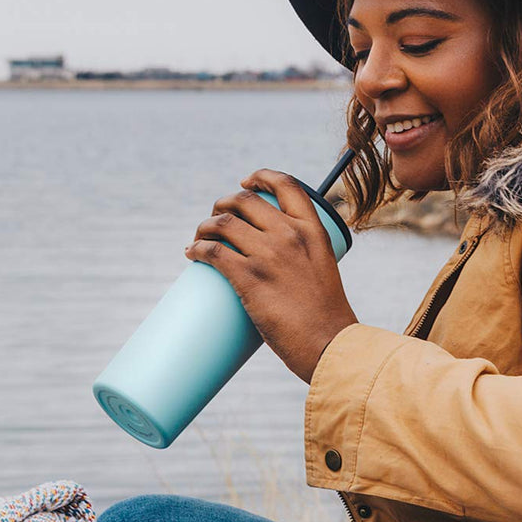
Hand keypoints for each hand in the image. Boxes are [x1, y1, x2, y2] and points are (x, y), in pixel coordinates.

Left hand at [185, 169, 357, 382]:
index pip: (286, 185)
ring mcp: (269, 254)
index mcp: (313, 230)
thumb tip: (275, 260)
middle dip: (223, 204)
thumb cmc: (326, 316)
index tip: (245, 182)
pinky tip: (192, 252)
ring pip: (222, 223)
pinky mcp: (249, 277)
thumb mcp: (323, 269)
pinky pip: (212, 251)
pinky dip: (197, 249)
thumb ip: (303, 256)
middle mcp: (290, 234)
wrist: (329, 344)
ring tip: (199, 239)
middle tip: (215, 219)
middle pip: (244, 201)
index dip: (261, 176)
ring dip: (204, 227)